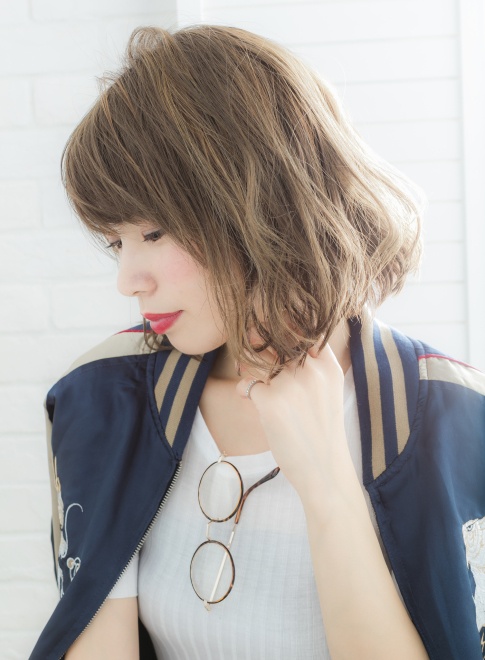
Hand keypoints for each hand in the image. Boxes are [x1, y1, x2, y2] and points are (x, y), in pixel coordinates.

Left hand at [235, 332, 352, 505]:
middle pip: (278, 339)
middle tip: (252, 345)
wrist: (324, 470)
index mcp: (328, 366)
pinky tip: (249, 399)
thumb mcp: (328, 390)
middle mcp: (311, 370)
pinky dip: (244, 391)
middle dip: (261, 341)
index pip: (306, 329)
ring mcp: (291, 384)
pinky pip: (247, 384)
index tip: (275, 331)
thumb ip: (311, 365)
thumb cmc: (321, 431)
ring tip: (253, 377)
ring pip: (259, 359)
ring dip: (249, 366)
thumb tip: (277, 342)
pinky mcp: (271, 401)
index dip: (288, 326)